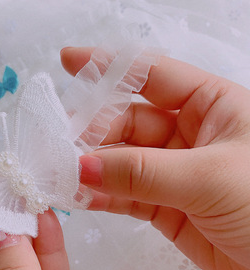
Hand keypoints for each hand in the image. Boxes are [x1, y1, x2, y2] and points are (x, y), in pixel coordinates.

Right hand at [61, 47, 249, 269]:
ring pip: (121, 162)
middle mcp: (188, 134)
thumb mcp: (211, 177)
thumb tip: (83, 166)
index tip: (69, 62)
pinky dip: (101, 197)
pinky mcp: (164, 206)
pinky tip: (80, 197)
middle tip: (60, 146)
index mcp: (211, 105)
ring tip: (61, 174)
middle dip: (92, 132)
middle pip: (127, 122)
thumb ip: (143, 172)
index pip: (151, 75)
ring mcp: (173, 172)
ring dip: (92, 168)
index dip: (108, 67)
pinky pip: (125, 195)